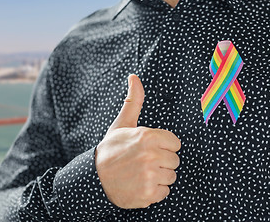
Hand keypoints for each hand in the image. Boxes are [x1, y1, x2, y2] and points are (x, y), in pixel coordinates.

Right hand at [95, 74, 180, 208]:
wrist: (93, 178)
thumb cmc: (110, 150)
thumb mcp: (121, 124)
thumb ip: (133, 101)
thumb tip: (134, 76)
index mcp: (148, 136)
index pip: (175, 144)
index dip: (162, 147)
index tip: (147, 149)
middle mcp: (151, 155)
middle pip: (175, 161)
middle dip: (161, 163)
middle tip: (141, 163)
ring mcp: (151, 175)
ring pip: (170, 177)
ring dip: (158, 178)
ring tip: (139, 174)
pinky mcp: (149, 194)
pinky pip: (164, 193)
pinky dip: (153, 192)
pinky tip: (139, 185)